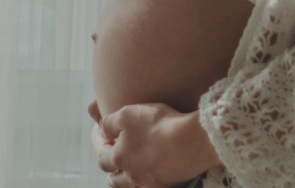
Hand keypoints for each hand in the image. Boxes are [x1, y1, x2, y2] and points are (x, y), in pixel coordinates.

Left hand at [87, 100, 219, 187]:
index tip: (104, 135)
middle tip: (117, 154)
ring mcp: (151, 183)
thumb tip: (103, 129)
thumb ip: (109, 123)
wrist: (193, 140)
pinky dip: (148, 180)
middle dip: (113, 167)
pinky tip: (154, 169)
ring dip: (128, 177)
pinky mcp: (170, 185)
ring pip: (132, 186)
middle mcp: (132, 176)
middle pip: (115, 179)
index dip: (101, 145)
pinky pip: (152, 186)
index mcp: (119, 158)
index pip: (102, 157)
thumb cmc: (158, 125)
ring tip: (133, 166)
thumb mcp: (127, 114)